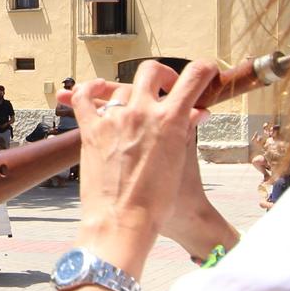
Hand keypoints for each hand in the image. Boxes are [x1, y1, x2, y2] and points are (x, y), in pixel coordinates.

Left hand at [68, 59, 233, 268]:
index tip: (204, 70)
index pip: (194, 77)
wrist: (122, 221)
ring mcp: (114, 119)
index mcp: (171, 120)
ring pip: (120, 86)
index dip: (203, 68)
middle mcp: (142, 112)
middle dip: (161, 75)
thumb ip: (186, 131)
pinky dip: (89, 90)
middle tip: (164, 88)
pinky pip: (84, 97)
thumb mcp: (180, 162)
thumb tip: (198, 113)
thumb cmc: (156, 201)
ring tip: (132, 103)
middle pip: (151, 71)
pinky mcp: (91, 130)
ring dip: (128, 91)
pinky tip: (95, 91)